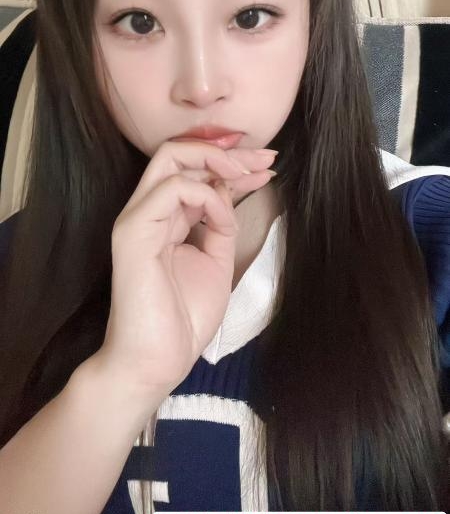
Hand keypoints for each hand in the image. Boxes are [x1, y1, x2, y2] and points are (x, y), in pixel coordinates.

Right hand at [97, 141, 276, 395]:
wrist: (157, 363)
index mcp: (165, 218)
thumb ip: (221, 223)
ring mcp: (137, 218)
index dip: (232, 162)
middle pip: (179, 152)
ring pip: (169, 156)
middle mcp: (147, 211)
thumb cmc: (183, 319)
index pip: (194, 170)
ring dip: (216, 160)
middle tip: (264, 158)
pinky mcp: (133, 232)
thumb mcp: (216, 261)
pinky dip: (205, 194)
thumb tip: (228, 188)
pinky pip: (171, 190)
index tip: (267, 164)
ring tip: (248, 173)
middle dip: (226, 150)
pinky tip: (222, 215)